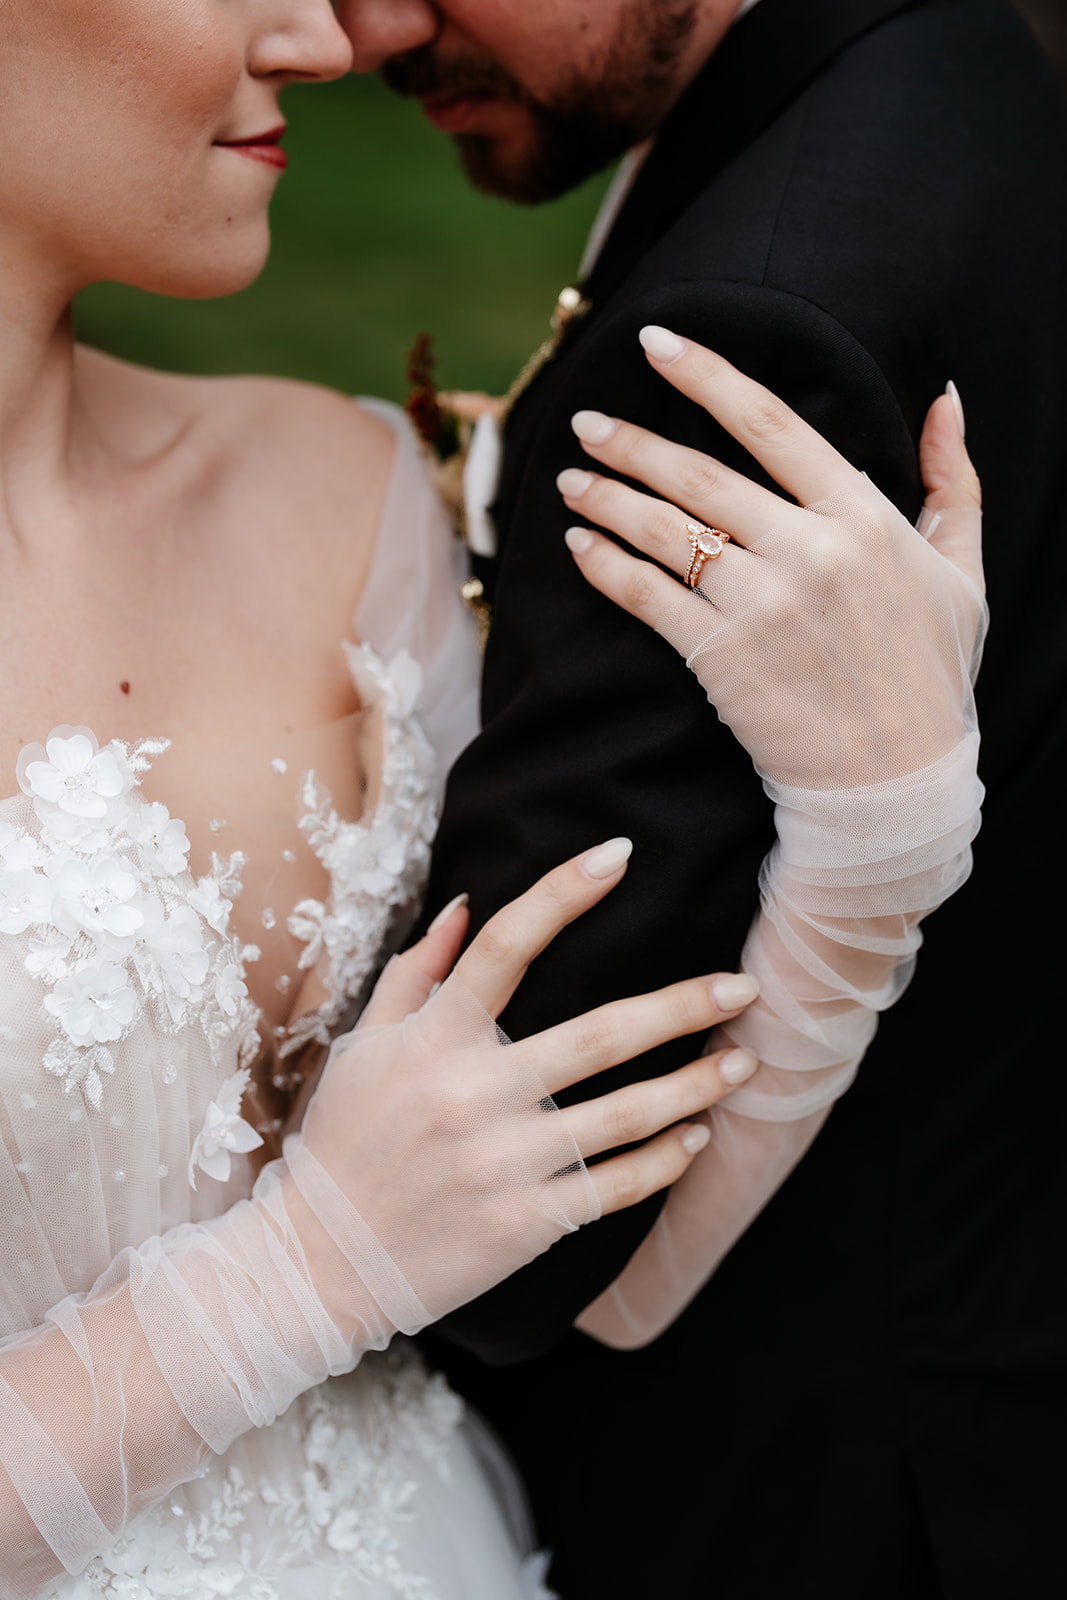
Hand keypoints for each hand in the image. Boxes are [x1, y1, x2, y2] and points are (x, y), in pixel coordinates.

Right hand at [292, 839, 759, 1327]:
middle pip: (601, 1035)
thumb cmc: (344, 1142)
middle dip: (682, 1006)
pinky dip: (666, 1161)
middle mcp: (475, 1094)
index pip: (506, 946)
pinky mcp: (527, 1222)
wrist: (319, 1262)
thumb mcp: (365, 1047)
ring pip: (626, 1113)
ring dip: (696, 1085)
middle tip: (743, 987)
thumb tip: (468, 905)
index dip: (563, 892)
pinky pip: (616, 1185)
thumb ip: (416, 973)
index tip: (619, 855)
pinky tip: (698, 1138)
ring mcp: (506, 1161)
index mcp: (434, 1040)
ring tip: (745, 1063)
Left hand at [559, 330, 983, 789]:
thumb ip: (954, 482)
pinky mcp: (720, 658)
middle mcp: (807, 551)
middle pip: (698, 474)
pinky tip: (579, 544)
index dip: (706, 375)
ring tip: (567, 478)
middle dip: (631, 440)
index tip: (656, 343)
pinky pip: (646, 596)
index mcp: (863, 518)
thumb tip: (945, 398)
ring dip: (605, 497)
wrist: (894, 781)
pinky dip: (605, 565)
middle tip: (584, 420)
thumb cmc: (930, 676)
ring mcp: (760, 605)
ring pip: (663, 530)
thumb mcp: (963, 573)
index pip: (770, 424)